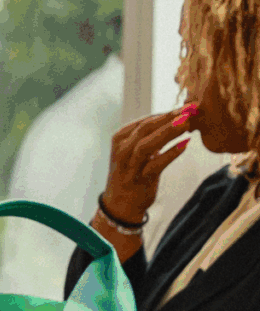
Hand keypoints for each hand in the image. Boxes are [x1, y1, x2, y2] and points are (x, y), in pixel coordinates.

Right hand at [102, 106, 198, 225]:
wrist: (120, 205)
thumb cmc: (132, 174)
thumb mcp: (136, 152)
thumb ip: (150, 137)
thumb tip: (176, 118)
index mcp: (120, 139)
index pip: (144, 121)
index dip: (166, 113)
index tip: (186, 106)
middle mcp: (121, 151)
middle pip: (144, 129)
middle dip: (168, 118)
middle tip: (189, 110)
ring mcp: (128, 166)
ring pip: (147, 145)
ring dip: (167, 132)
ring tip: (187, 123)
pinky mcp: (139, 180)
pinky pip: (155, 165)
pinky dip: (171, 153)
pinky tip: (185, 144)